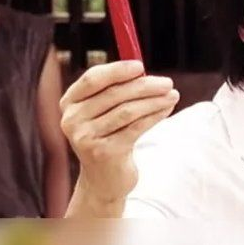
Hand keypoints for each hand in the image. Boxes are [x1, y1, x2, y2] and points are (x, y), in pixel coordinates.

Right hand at [60, 60, 178, 202]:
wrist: (103, 179)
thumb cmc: (109, 136)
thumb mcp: (105, 112)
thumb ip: (118, 89)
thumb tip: (144, 71)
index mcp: (70, 103)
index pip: (92, 79)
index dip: (117, 70)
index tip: (140, 65)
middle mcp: (72, 120)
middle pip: (114, 94)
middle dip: (145, 86)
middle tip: (168, 83)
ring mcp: (86, 138)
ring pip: (127, 111)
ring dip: (154, 101)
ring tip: (173, 95)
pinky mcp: (103, 153)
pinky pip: (135, 128)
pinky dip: (154, 116)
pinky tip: (167, 109)